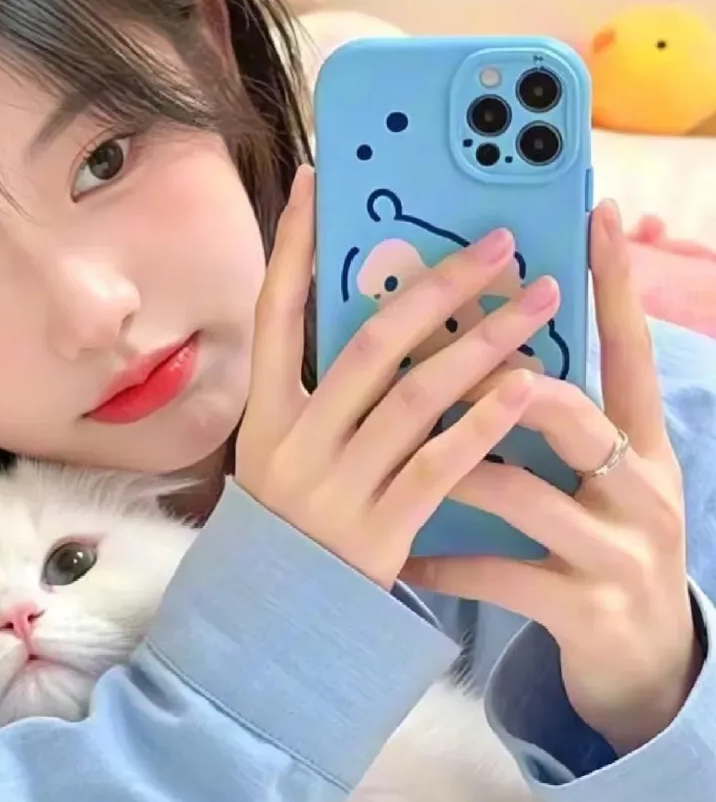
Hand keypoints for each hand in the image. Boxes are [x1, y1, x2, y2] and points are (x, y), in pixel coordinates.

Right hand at [236, 165, 556, 590]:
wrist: (277, 622)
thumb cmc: (290, 523)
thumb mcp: (280, 451)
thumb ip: (319, 392)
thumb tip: (385, 316)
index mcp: (264, 413)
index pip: (275, 309)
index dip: (295, 242)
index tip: (319, 179)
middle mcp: (296, 440)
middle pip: (370, 342)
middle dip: (440, 286)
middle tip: (500, 245)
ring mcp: (338, 485)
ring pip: (417, 396)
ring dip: (484, 344)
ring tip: (537, 305)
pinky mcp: (382, 530)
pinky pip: (443, 465)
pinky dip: (486, 423)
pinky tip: (526, 389)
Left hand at [403, 200, 697, 754]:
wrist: (644, 662)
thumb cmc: (600, 545)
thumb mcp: (597, 477)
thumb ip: (555, 417)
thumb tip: (483, 343)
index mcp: (639, 444)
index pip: (630, 349)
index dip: (616, 283)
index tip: (595, 217)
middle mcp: (639, 488)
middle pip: (572, 412)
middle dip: (500, 375)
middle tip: (431, 344)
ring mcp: (615, 550)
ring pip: (526, 493)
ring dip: (459, 466)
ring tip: (403, 450)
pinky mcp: (584, 607)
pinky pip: (499, 575)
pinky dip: (446, 561)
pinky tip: (405, 556)